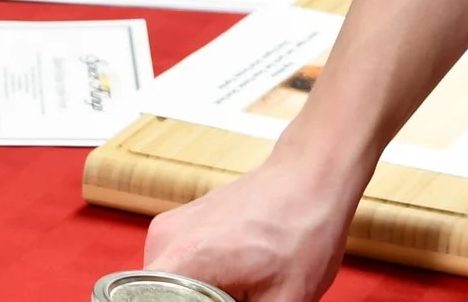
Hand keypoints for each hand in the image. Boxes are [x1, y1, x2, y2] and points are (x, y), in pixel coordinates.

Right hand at [141, 152, 361, 300]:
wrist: (311, 177)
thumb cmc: (304, 229)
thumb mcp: (286, 300)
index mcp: (184, 260)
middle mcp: (165, 241)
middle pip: (157, 298)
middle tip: (237, 299)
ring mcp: (168, 229)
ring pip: (166, 288)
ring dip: (195, 298)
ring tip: (239, 291)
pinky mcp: (178, 225)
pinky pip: (176, 269)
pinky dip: (197, 282)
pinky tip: (234, 277)